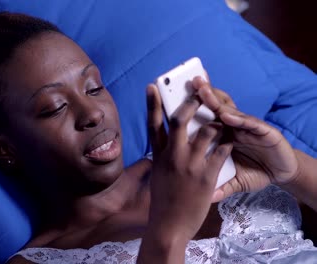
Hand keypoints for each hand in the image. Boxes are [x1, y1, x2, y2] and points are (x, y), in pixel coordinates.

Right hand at [145, 83, 232, 243]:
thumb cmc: (163, 200)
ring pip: (205, 132)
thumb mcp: (157, 174)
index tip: (152, 86)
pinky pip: (220, 152)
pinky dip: (227, 141)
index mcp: (158, 156)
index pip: (153, 125)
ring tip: (222, 115)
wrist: (169, 225)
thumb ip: (161, 156)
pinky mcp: (206, 176)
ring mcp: (189, 166)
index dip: (152, 103)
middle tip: (197, 91)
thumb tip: (164, 142)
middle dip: (188, 103)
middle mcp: (172, 157)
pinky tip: (233, 136)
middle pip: (178, 121)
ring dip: (215, 121)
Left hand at [192, 77, 299, 201]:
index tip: (173, 97)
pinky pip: (250, 123)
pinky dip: (239, 119)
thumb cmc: (252, 171)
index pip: (203, 115)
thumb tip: (200, 194)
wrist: (280, 174)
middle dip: (202, 93)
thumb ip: (215, 180)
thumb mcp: (229, 177)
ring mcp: (248, 127)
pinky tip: (227, 117)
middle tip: (188, 82)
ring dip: (216, 99)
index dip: (190, 106)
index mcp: (220, 133)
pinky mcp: (265, 131)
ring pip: (230, 110)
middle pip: (214, 106)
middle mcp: (232, 126)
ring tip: (202, 90)